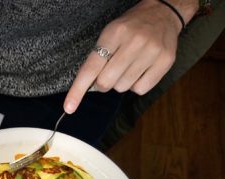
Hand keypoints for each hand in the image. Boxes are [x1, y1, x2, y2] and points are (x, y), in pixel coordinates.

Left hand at [64, 0, 181, 113]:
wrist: (163, 14)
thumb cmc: (130, 28)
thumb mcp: (109, 34)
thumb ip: (96, 59)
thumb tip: (86, 88)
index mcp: (115, 33)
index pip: (91, 68)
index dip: (78, 90)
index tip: (69, 108)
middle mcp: (135, 42)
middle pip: (106, 82)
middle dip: (102, 83)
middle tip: (109, 71)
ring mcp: (152, 51)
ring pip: (122, 87)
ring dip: (120, 82)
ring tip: (128, 65)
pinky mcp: (166, 61)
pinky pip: (140, 89)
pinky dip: (136, 85)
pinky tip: (140, 70)